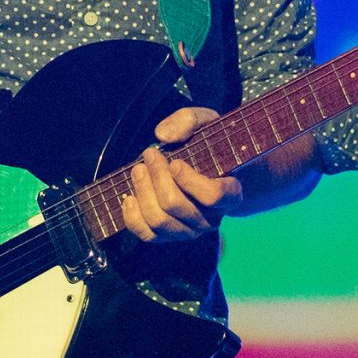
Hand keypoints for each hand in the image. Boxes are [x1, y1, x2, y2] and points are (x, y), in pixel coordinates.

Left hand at [114, 107, 241, 243]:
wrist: (209, 169)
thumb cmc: (209, 146)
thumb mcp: (206, 123)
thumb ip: (188, 120)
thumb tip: (163, 135)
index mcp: (229, 193)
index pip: (212, 196)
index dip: (190, 181)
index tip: (175, 162)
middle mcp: (211, 218)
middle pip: (176, 206)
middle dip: (157, 178)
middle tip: (149, 155)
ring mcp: (189, 230)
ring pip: (159, 221)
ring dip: (143, 192)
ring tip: (138, 170)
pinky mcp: (169, 236)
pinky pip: (147, 235)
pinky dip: (132, 217)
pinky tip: (129, 197)